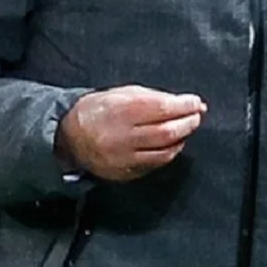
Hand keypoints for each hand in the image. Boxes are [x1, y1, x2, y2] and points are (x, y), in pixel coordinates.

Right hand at [56, 85, 206, 181]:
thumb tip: (185, 102)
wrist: (69, 139)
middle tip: (196, 114)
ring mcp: (123, 158)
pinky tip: (173, 144)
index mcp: (120, 110)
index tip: (196, 102)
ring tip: (187, 127)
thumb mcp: (121, 94)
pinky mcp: (125, 173)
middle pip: (166, 132)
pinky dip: (169, 153)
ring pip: (164, 151)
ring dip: (181, 138)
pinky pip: (155, 164)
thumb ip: (153, 97)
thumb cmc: (98, 111)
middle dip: (187, 122)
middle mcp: (122, 136)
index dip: (184, 105)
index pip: (162, 108)